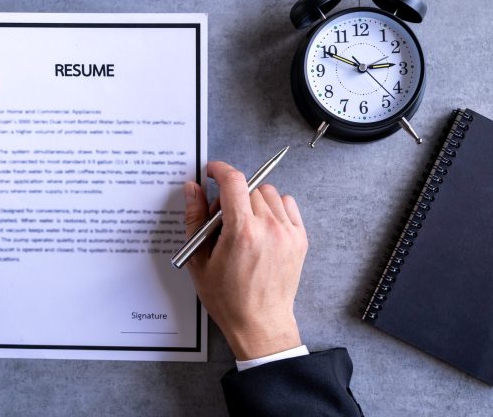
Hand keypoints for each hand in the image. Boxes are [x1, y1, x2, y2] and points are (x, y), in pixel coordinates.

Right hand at [183, 161, 307, 359]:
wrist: (260, 323)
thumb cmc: (228, 298)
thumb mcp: (199, 259)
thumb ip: (194, 218)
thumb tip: (192, 188)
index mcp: (242, 232)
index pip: (233, 181)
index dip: (220, 170)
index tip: (212, 172)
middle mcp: (268, 228)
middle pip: (249, 187)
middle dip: (232, 195)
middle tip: (222, 217)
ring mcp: (288, 233)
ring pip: (269, 193)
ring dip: (253, 200)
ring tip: (243, 224)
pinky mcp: (300, 239)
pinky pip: (288, 204)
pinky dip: (274, 208)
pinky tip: (262, 226)